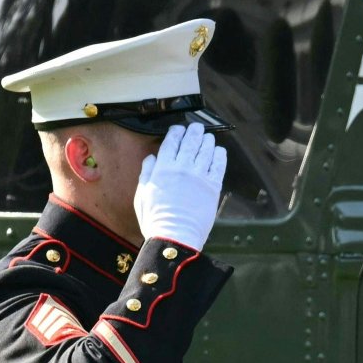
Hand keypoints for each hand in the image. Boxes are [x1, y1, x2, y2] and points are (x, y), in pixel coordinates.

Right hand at [133, 122, 227, 251]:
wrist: (174, 236)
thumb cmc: (155, 218)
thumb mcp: (142, 193)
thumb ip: (147, 173)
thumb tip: (152, 157)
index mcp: (162, 168)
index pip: (170, 143)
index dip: (176, 133)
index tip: (179, 128)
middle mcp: (181, 168)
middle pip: (190, 143)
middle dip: (194, 132)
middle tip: (198, 127)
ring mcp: (199, 177)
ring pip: (206, 151)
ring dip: (208, 141)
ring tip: (209, 137)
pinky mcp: (213, 187)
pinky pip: (218, 166)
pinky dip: (220, 156)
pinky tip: (219, 151)